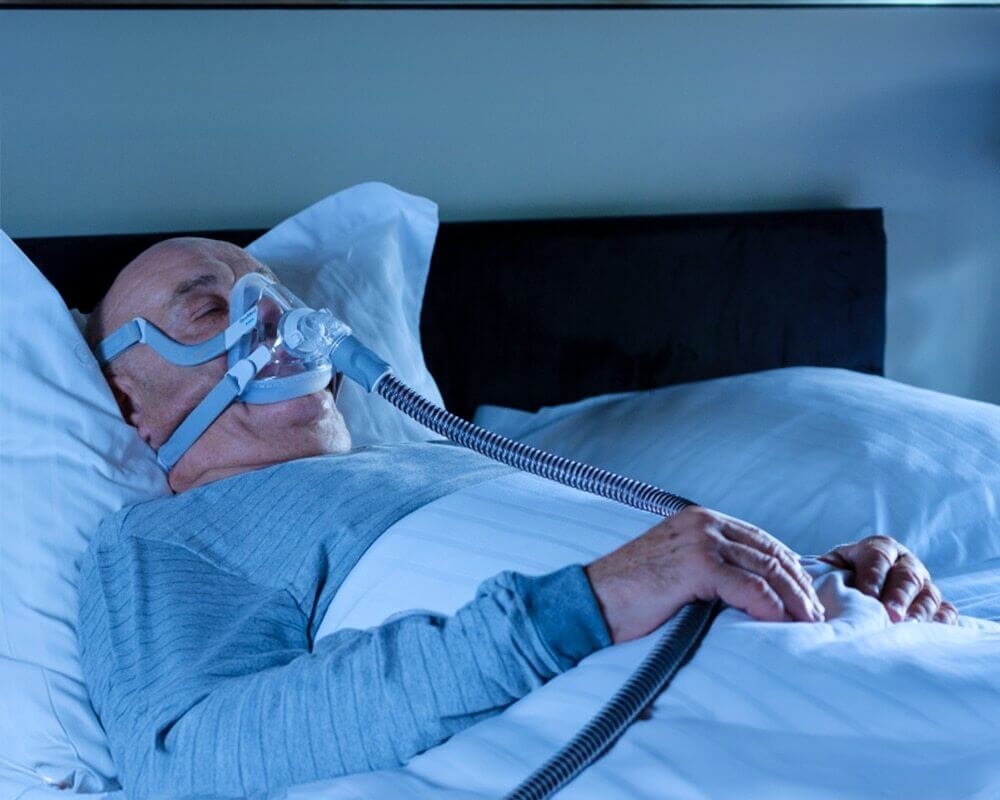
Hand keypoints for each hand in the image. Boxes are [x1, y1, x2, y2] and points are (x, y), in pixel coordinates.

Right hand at [584, 506, 824, 643]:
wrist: (590, 600)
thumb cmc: (628, 593)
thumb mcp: (674, 568)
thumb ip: (709, 566)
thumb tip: (751, 589)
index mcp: (699, 519)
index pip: (762, 540)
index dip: (790, 569)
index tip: (806, 596)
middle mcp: (703, 523)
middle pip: (771, 553)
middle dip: (799, 585)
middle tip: (815, 614)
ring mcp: (700, 541)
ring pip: (767, 569)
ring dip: (794, 599)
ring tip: (807, 623)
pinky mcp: (696, 566)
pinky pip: (750, 588)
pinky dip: (771, 607)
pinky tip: (781, 624)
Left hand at [819, 535, 957, 623]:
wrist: (849, 593)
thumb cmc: (834, 581)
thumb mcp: (825, 570)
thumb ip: (816, 571)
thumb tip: (798, 578)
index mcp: (876, 549)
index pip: (878, 555)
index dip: (873, 574)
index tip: (865, 594)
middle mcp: (903, 563)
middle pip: (907, 575)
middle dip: (898, 595)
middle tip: (889, 614)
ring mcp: (921, 584)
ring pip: (927, 593)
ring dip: (919, 611)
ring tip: (907, 627)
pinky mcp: (933, 604)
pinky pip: (945, 611)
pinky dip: (942, 621)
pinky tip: (932, 633)